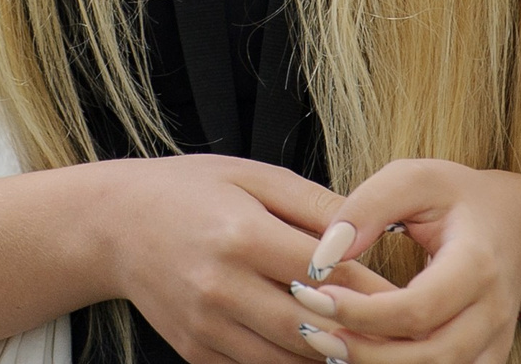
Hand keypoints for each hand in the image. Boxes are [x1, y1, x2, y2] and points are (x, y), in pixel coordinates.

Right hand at [106, 155, 399, 363]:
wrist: (113, 224)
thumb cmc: (190, 190)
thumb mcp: (253, 176)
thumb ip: (314, 204)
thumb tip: (371, 228)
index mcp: (241, 235)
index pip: (323, 273)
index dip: (370, 287)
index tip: (406, 293)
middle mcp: (221, 287)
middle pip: (311, 328)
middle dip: (360, 334)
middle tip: (399, 333)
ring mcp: (206, 326)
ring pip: (288, 358)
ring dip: (330, 356)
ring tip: (366, 345)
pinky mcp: (196, 351)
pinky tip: (317, 350)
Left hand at [283, 159, 520, 363]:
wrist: (516, 226)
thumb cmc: (458, 199)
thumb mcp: (416, 179)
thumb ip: (368, 206)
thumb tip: (326, 253)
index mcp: (477, 263)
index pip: (418, 308)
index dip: (362, 312)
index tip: (316, 295)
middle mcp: (492, 312)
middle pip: (429, 356)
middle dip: (364, 352)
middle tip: (313, 329)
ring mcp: (493, 342)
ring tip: (330, 344)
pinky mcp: (485, 358)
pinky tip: (363, 353)